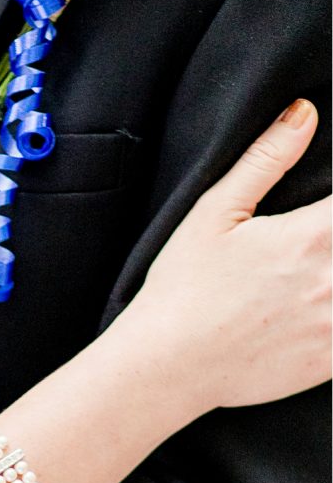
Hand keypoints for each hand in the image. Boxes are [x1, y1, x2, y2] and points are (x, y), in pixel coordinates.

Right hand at [131, 99, 331, 413]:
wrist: (166, 370)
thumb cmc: (181, 290)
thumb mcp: (213, 214)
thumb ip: (266, 159)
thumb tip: (305, 112)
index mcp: (313, 235)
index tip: (325, 211)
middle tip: (319, 240)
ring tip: (323, 273)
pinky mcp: (329, 361)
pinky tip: (323, 309)